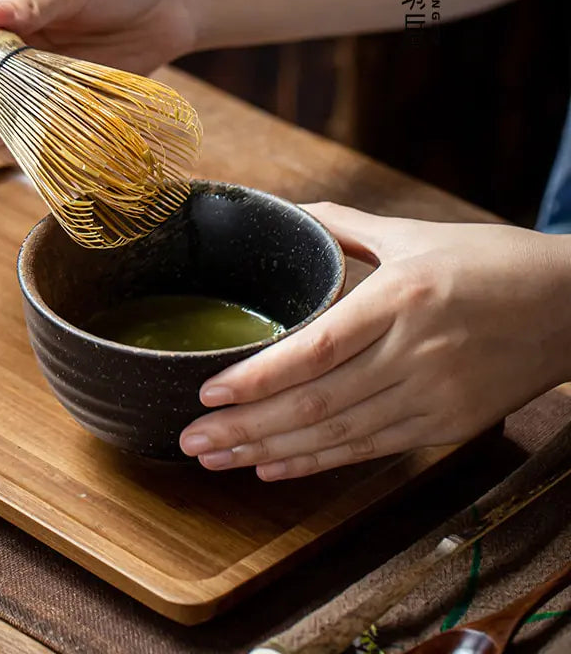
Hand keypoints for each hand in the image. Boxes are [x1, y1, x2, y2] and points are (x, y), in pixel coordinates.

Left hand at [180, 203, 570, 479]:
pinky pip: (370, 451)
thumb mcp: (416, 234)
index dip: (259, 377)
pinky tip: (273, 469)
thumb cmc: (491, 262)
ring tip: (217, 460)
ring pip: (338, 436)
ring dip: (270, 453)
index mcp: (403, 297)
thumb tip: (290, 213)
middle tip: (191, 440)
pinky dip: (318, 463)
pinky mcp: (446, 426)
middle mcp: (416, 353)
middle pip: (317, 403)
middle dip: (246, 427)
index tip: (208, 393)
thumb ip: (345, 225)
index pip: (316, 348)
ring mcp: (433, 397)